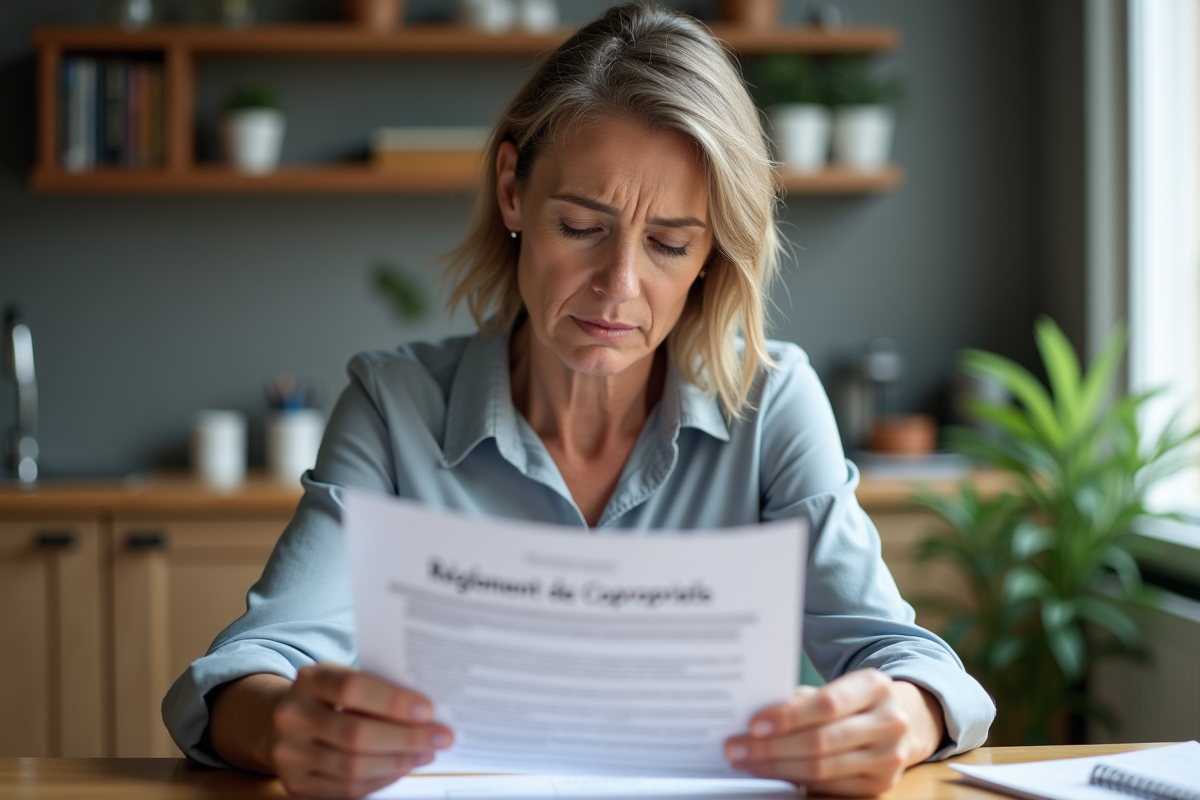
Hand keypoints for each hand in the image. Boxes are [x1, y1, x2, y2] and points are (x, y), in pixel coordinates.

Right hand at [270, 663, 454, 798]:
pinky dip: (380, 781)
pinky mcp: (294, 782)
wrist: (286, 721)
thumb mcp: (345, 679)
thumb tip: (428, 712)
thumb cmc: (331, 697)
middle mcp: (291, 715)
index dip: (392, 701)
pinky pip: (345, 789)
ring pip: (352, 766)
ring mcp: (289, 753)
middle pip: (356, 733)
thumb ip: (378, 689)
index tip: (428, 710)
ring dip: (398, 762)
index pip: (351, 688)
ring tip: (426, 754)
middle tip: (441, 738)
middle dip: (406, 738)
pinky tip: (402, 769)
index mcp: (308, 679)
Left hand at [724, 670, 944, 795]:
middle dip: (771, 747)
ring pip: (822, 769)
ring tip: (745, 762)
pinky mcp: (881, 784)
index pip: (826, 704)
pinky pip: (830, 787)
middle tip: (736, 748)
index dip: (788, 716)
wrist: (904, 720)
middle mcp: (889, 721)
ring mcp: (889, 757)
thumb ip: (803, 698)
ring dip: (776, 767)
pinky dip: (796, 780)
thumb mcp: (837, 687)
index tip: (753, 724)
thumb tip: (754, 714)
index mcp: (875, 686)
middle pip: (821, 741)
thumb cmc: (854, 701)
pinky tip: (772, 773)